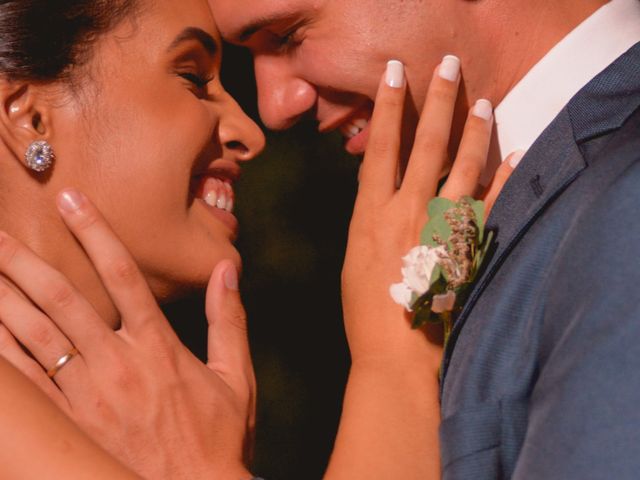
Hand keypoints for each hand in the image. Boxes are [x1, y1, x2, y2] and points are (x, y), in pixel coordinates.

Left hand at [0, 191, 255, 479]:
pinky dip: (0, 357)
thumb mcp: (236, 376)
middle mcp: (118, 364)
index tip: (72, 200)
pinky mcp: (70, 427)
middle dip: (26, 261)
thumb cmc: (219, 438)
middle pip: (63, 300)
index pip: (123, 276)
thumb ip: (230, 319)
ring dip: (3, 300)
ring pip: (34, 339)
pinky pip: (25, 387)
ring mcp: (88, 397)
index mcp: (159, 347)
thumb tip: (229, 270)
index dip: (96, 234)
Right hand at [342, 59, 514, 369]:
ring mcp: (440, 228)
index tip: (394, 73)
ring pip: (462, 165)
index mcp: (371, 214)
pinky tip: (515, 152)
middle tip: (445, 66)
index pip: (381, 146)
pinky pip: (492, 202)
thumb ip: (368, 219)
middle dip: (435, 100)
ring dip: (474, 129)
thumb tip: (379, 189)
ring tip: (484, 102)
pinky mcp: (467, 247)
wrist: (396, 352)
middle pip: (424, 143)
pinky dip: (506, 175)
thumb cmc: (368, 310)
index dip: (388, 106)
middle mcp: (407, 211)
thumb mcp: (354, 258)